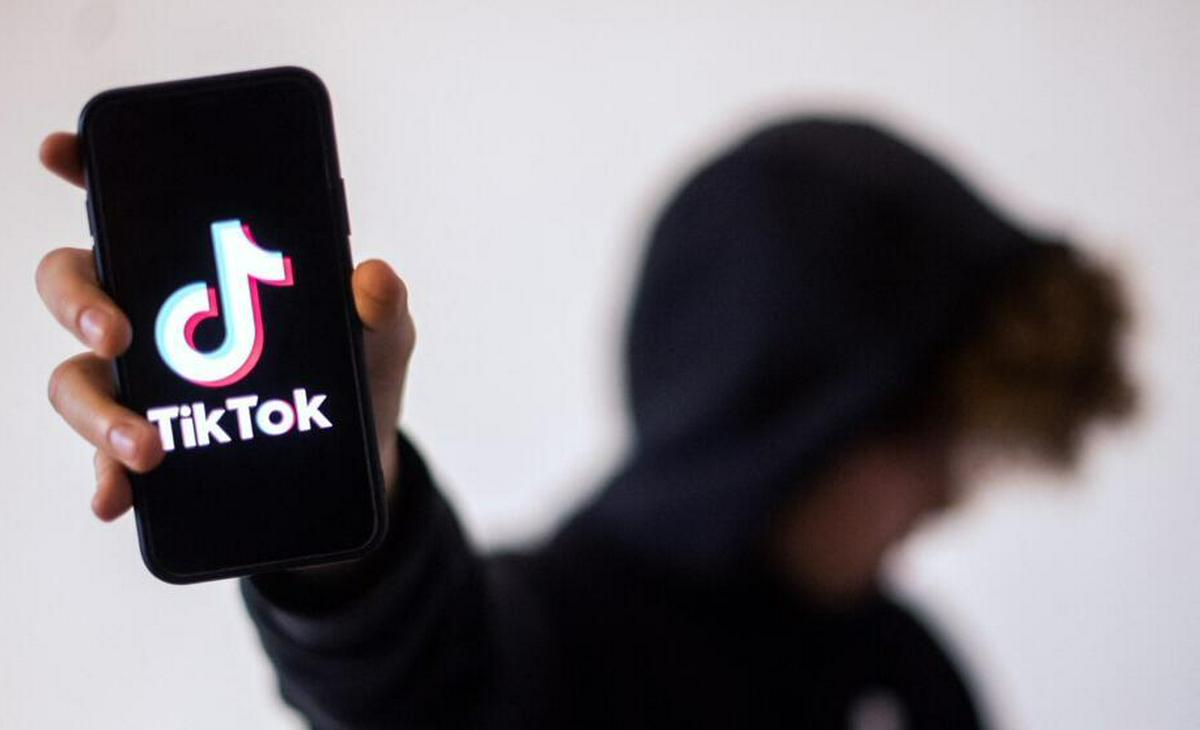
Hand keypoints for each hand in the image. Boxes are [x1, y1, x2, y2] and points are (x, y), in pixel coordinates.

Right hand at [36, 132, 415, 521]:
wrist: (359, 464)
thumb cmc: (359, 374)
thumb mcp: (381, 335)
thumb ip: (381, 305)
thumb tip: (374, 277)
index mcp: (202, 266)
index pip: (131, 205)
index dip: (90, 170)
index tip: (61, 153)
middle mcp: (154, 315)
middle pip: (77, 284)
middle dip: (78, 303)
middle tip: (116, 335)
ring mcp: (144, 382)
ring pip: (78, 379)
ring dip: (98, 412)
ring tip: (147, 446)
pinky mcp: (149, 447)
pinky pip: (106, 461)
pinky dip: (107, 479)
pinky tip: (118, 497)